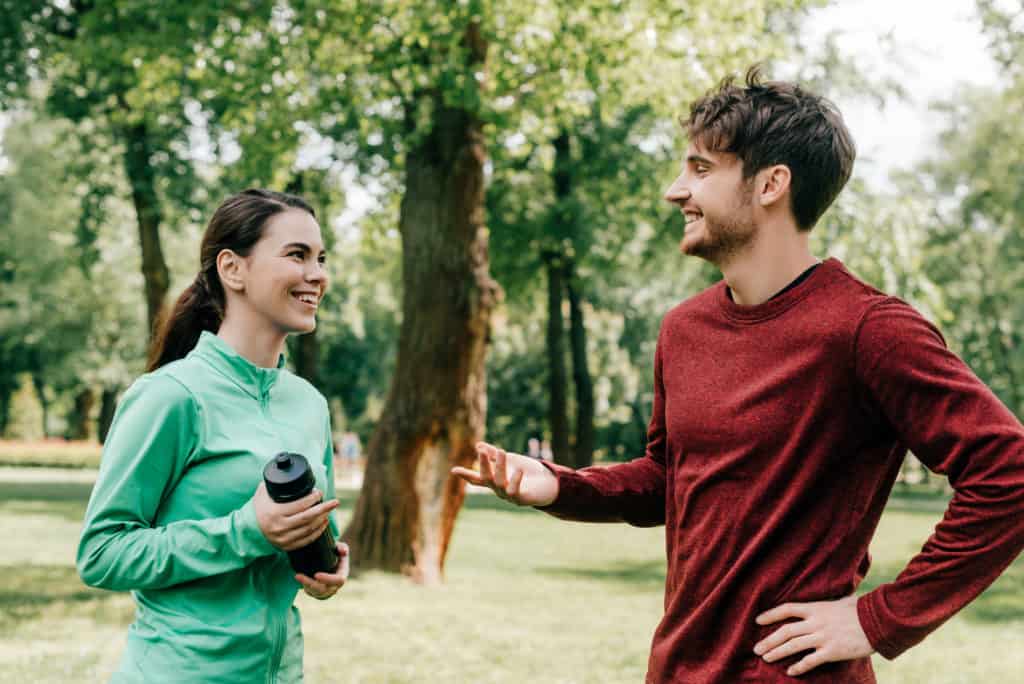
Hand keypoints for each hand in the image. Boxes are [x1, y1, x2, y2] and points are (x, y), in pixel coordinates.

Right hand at [252, 482, 339, 550]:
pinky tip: (323, 524)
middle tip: (335, 502)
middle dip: (324, 509)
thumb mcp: (263, 493)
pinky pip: (306, 540)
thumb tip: (286, 469)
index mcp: (275, 513)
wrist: (248, 529)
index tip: (319, 493)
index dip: (312, 499)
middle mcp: (279, 527)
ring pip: (308, 529)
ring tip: (329, 511)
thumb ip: (273, 483)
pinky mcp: (286, 546)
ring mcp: (283, 538)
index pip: (299, 505)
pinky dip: (317, 532)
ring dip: (322, 520)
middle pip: (307, 518)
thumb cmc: (259, 507)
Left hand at [297, 542, 349, 599]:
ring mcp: (327, 590)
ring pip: (315, 592)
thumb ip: (342, 547)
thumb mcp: (340, 548)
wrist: (331, 560)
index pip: (338, 580)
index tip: (316, 575)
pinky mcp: (319, 591)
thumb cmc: (336, 553)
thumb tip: (343, 551)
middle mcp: (335, 585)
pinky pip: (311, 592)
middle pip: (324, 589)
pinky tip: (298, 577)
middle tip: (299, 576)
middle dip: (311, 584)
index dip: (328, 579)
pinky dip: (304, 586)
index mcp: (342, 574)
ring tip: (297, 576)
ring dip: (305, 585)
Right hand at [450, 441, 558, 506]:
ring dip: (500, 466)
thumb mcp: (509, 459)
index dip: (466, 474)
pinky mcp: (520, 499)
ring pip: (499, 482)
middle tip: (482, 452)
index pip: (477, 478)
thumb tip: (478, 445)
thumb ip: (494, 454)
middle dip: (483, 465)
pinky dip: (515, 480)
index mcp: (494, 480)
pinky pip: (514, 491)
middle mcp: (498, 489)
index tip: (453, 470)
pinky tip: (518, 470)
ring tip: (503, 451)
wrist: (547, 483)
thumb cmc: (526, 471)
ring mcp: (508, 496)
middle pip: (486, 478)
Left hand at [754, 595, 873, 676]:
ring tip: (766, 658)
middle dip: (769, 640)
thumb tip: (826, 601)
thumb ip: (828, 604)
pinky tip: (790, 671)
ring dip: (777, 652)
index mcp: (816, 608)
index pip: (787, 609)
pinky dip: (798, 667)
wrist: (878, 621)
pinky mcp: (832, 651)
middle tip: (756, 649)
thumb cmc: (861, 610)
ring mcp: (823, 637)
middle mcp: (815, 622)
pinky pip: (810, 661)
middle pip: (785, 631)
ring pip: (793, 646)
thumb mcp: (840, 601)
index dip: (771, 615)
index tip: (758, 620)